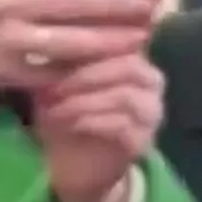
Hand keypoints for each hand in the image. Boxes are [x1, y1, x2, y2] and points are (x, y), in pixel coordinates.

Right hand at [0, 0, 156, 123]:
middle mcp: (3, 1)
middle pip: (74, 1)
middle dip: (117, 3)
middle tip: (150, 0)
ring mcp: (5, 40)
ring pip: (70, 43)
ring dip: (109, 41)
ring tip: (140, 36)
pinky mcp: (2, 73)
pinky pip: (50, 73)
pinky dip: (77, 71)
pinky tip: (104, 67)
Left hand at [33, 51, 164, 201]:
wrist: (74, 167)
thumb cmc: (66, 114)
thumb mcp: (58, 80)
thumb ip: (62, 57)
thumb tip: (50, 34)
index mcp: (134, 58)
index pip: (124, 39)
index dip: (92, 43)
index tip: (56, 49)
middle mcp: (151, 83)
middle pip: (130, 66)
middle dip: (87, 75)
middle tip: (54, 85)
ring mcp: (151, 113)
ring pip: (125, 96)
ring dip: (85, 100)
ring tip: (55, 107)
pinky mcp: (143, 141)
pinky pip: (122, 126)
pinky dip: (92, 121)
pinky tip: (70, 123)